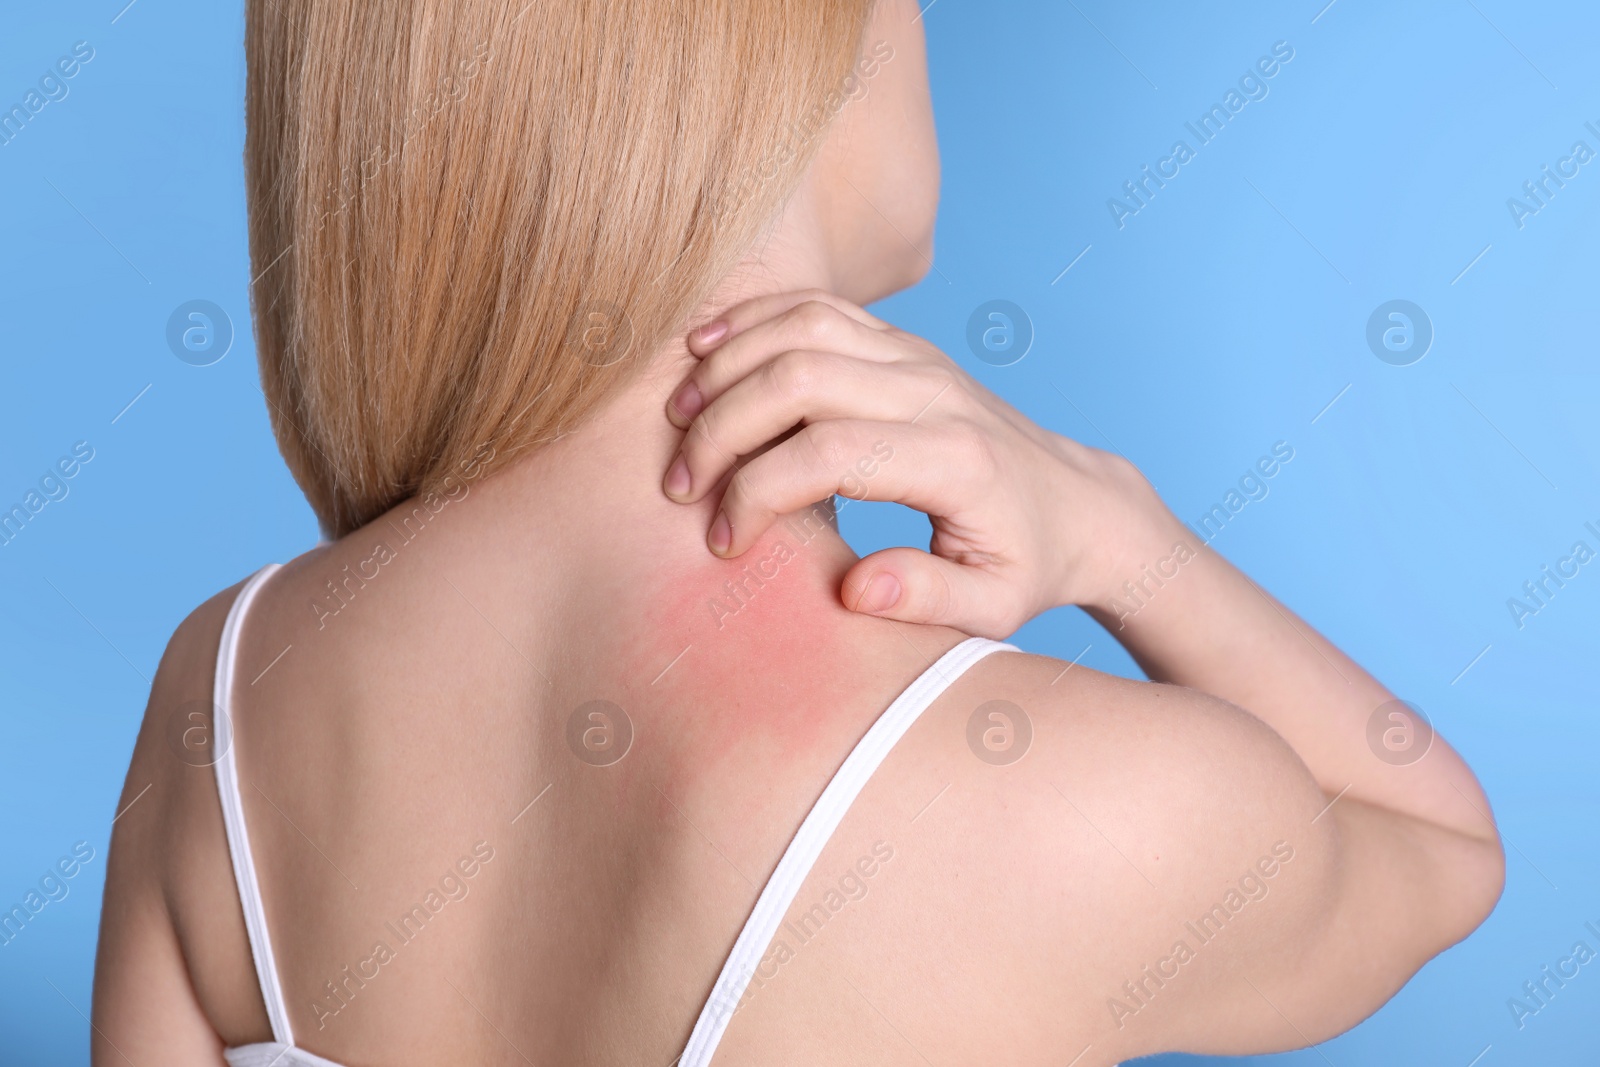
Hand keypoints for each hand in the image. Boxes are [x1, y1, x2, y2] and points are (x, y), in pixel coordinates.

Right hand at [660, 290, 1182, 637]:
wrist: (1079, 504)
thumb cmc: (1028, 563)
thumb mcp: (995, 606)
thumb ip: (927, 599)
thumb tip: (853, 587)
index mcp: (954, 461)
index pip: (830, 454)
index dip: (758, 493)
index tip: (723, 542)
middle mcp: (934, 393)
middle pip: (802, 378)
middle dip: (721, 428)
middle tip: (678, 484)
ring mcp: (918, 357)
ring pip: (804, 325)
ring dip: (728, 365)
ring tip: (676, 417)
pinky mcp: (903, 343)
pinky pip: (820, 306)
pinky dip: (754, 320)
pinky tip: (706, 351)